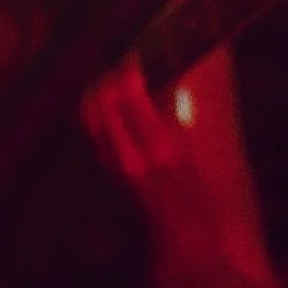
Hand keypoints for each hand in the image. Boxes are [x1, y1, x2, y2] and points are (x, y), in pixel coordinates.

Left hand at [81, 59, 211, 232]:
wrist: (180, 230)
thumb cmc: (195, 191)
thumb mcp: (190, 152)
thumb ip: (173, 119)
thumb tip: (158, 84)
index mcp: (161, 149)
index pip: (133, 99)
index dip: (130, 73)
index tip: (134, 57)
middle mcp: (133, 156)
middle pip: (105, 104)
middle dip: (109, 79)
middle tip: (121, 67)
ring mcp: (116, 164)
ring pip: (92, 116)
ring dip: (97, 93)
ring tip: (108, 79)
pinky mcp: (109, 169)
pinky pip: (92, 131)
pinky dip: (94, 111)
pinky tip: (102, 102)